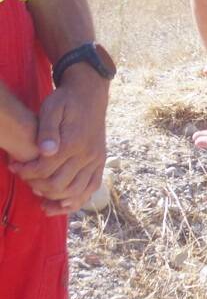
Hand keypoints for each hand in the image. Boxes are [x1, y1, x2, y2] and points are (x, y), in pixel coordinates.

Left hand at [11, 66, 108, 214]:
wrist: (90, 94)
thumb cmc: (66, 100)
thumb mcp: (52, 108)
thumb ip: (47, 130)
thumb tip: (45, 152)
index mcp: (73, 142)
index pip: (44, 169)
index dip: (25, 172)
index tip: (13, 166)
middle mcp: (87, 154)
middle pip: (58, 184)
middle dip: (36, 185)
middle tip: (25, 178)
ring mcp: (96, 159)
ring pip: (76, 191)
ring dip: (55, 198)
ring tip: (38, 194)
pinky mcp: (100, 161)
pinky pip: (92, 188)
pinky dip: (77, 200)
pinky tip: (62, 205)